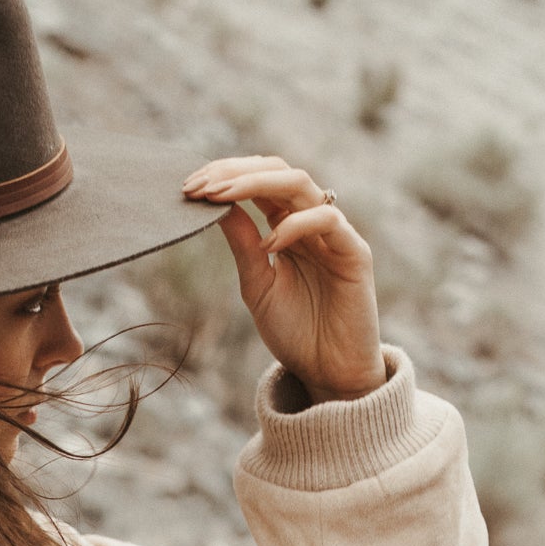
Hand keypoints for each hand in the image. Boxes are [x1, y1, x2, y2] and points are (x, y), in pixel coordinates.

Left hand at [182, 156, 385, 404]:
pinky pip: (327, 220)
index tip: (189, 187)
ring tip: (219, 197)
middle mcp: (312, 222)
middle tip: (199, 185)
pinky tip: (268, 245)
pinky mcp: (355, 253)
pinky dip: (294, 225)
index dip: (225, 176)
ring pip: (299, 183)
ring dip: (255, 183)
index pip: (259, 181)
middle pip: (276, 171)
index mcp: (289, 227)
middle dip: (234, 172)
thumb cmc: (296, 333)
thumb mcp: (257, 285)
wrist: (329, 374)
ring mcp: (335, 234)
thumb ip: (242, 246)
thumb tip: (217, 206)